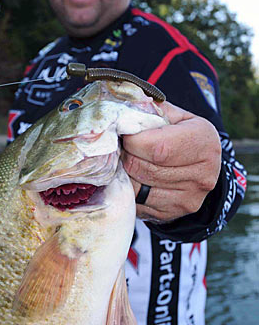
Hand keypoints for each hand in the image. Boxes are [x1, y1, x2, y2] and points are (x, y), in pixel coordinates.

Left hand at [121, 101, 221, 222]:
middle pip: (143, 168)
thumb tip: (120, 111)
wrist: (199, 165)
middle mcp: (203, 173)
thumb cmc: (180, 134)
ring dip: (124, 173)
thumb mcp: (173, 115)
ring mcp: (189, 198)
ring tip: (127, 160)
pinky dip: (128, 190)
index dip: (133, 141)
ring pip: (136, 188)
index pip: (157, 147)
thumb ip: (150, 110)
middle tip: (123, 147)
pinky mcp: (174, 214)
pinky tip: (133, 177)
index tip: (125, 133)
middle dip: (125, 155)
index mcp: (204, 140)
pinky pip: (136, 203)